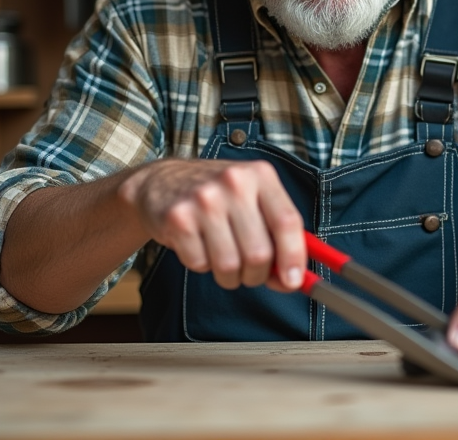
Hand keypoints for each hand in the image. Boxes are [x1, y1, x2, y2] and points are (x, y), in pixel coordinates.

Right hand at [118, 159, 305, 291]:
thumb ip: (278, 234)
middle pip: (259, 253)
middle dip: (257, 275)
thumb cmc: (218, 196)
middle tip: (249, 271)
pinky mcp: (178, 218)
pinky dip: (202, 265)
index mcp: (261, 175)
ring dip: (229, 275)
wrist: (162, 181)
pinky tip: (199, 245)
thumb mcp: (254, 199)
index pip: (287, 222)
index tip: (294, 281)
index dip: (294, 257)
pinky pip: (200, 264)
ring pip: (229, 265)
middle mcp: (234, 183)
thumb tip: (295, 279)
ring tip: (222, 257)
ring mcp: (204, 199)